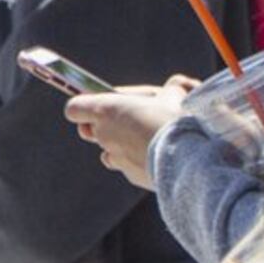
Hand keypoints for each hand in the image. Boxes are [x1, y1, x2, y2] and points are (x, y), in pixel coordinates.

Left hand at [68, 78, 195, 188]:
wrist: (189, 159)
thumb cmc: (176, 121)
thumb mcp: (176, 94)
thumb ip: (169, 89)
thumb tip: (176, 87)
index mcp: (106, 110)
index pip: (75, 108)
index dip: (83, 106)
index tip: (96, 104)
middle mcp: (104, 135)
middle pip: (89, 131)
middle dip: (104, 126)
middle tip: (127, 121)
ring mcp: (116, 158)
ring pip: (107, 152)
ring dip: (119, 146)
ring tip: (144, 141)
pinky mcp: (131, 175)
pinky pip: (127, 167)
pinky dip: (138, 162)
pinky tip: (158, 157)